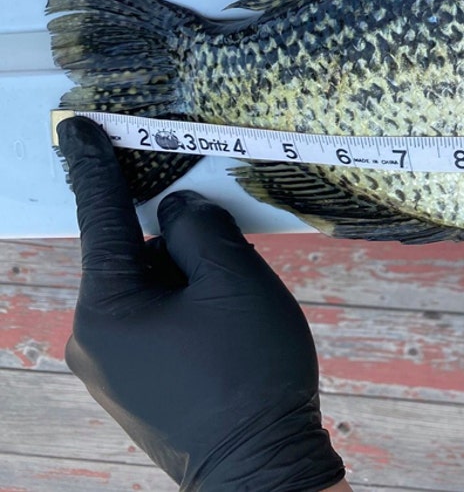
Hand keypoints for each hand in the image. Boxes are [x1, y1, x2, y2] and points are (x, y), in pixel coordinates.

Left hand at [56, 117, 345, 490]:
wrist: (263, 471)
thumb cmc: (249, 374)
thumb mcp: (234, 282)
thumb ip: (202, 229)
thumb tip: (180, 211)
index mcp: (106, 309)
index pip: (103, 220)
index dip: (97, 168)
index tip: (79, 129)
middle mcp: (94, 340)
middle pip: (137, 259)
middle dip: (183, 250)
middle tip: (235, 265)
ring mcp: (112, 372)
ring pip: (153, 295)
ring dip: (194, 287)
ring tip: (242, 319)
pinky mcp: (138, 391)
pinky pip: (159, 329)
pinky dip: (194, 318)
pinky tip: (231, 340)